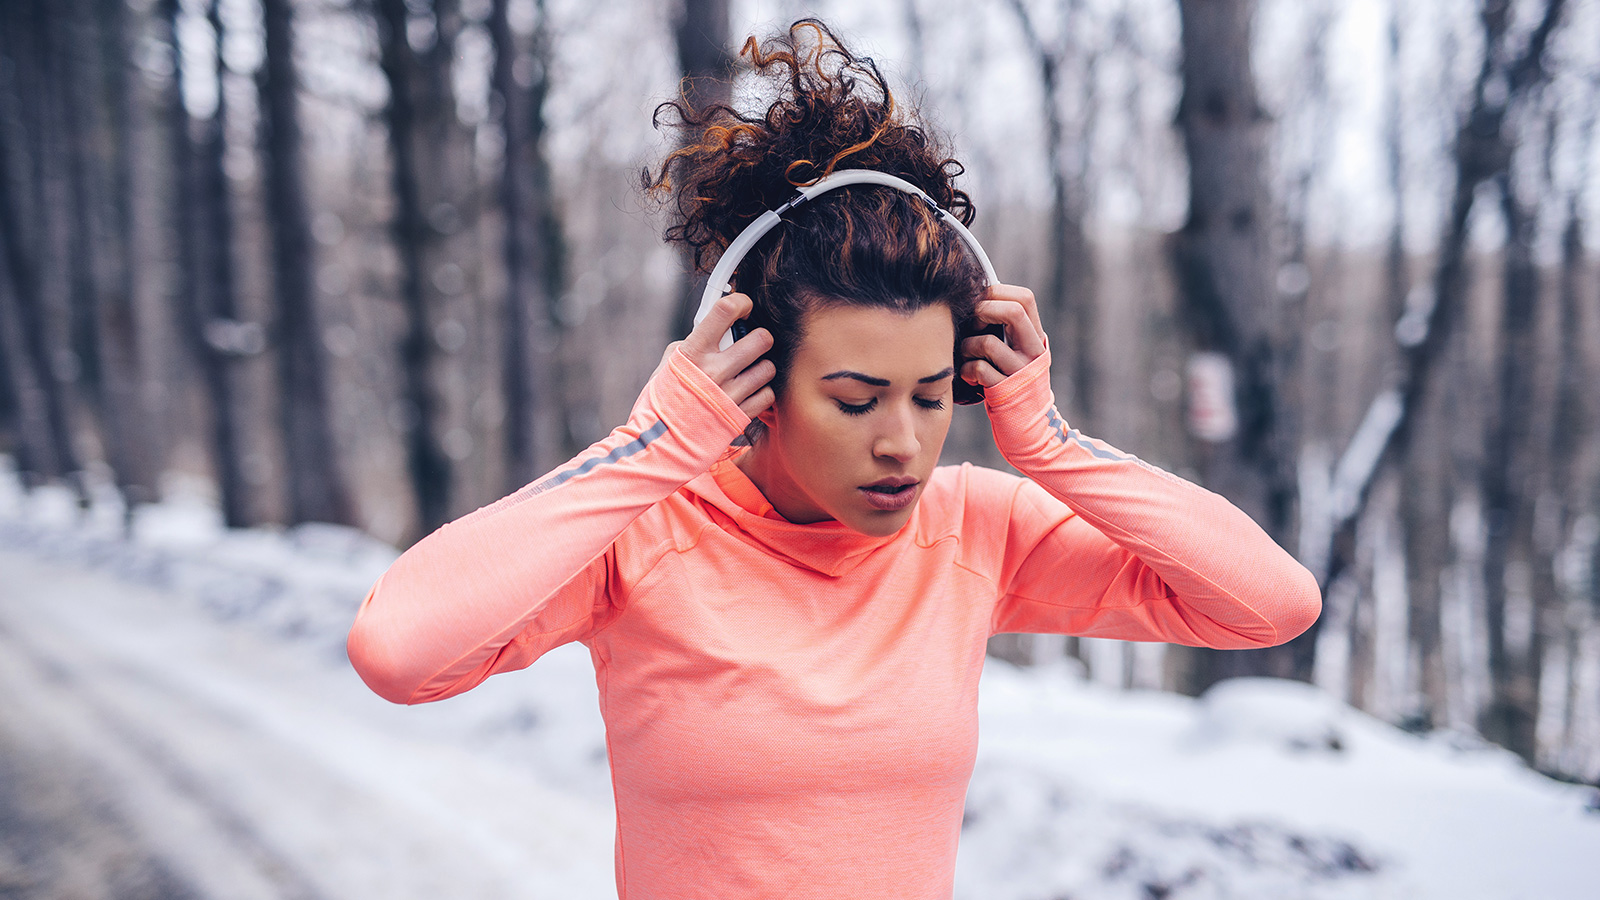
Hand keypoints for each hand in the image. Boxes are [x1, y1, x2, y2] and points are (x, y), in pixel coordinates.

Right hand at [655, 292, 774, 418]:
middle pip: (760, 338)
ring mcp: (729, 395)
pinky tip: (748, 393)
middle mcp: (714, 370)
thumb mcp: (667, 366)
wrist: (658, 444)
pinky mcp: (739, 416)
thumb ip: (690, 346)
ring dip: (762, 367)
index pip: (725, 310)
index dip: (741, 303)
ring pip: (768, 368)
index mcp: (693, 352)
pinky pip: (767, 395)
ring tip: (748, 373)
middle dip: (759, 338)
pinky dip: (761, 393)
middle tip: (752, 344)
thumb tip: (712, 333)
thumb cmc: (660, 403)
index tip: (744, 308)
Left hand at [960, 283, 1047, 388]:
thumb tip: (976, 299)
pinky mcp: (1005, 391)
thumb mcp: (1017, 354)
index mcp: (1036, 338)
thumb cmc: (1011, 383)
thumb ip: (1005, 330)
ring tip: (966, 355)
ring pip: (988, 342)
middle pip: (1013, 312)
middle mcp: (1034, 352)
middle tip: (972, 323)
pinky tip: (969, 376)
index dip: (997, 292)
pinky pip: (979, 369)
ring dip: (968, 346)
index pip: (1025, 299)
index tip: (979, 300)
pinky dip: (967, 369)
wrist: (1028, 426)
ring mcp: (1021, 372)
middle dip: (983, 311)